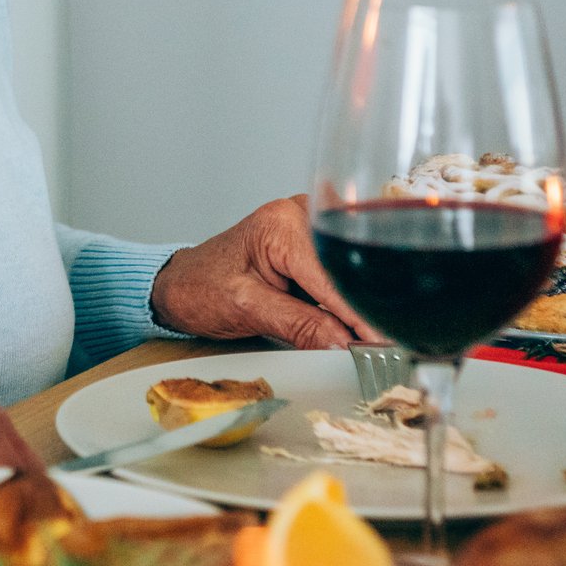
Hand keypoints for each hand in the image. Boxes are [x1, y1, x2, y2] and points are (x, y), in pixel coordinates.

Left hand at [149, 196, 382, 348]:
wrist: (180, 285)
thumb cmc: (201, 289)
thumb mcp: (247, 310)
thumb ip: (299, 326)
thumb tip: (345, 343)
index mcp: (281, 224)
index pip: (333, 274)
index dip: (359, 314)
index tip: (382, 346)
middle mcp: (301, 216)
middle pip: (349, 268)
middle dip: (367, 309)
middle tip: (385, 349)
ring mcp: (310, 228)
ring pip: (350, 272)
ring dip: (361, 306)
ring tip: (375, 343)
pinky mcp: (314, 246)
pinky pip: (341, 275)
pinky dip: (349, 303)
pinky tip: (360, 327)